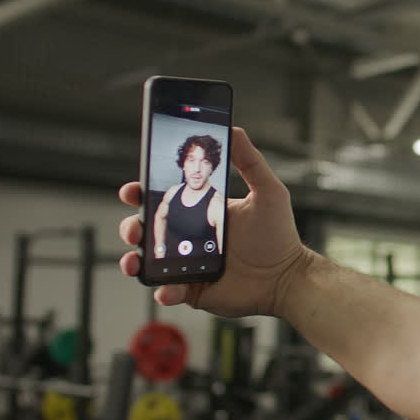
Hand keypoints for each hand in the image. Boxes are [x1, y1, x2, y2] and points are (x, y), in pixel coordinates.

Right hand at [118, 127, 311, 317]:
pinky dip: (163, 289)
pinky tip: (166, 287)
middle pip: (148, 229)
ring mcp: (188, 264)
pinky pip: (168, 290)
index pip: (165, 199)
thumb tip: (234, 129)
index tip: (132, 190)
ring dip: (134, 261)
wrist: (288, 278)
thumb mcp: (268, 192)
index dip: (143, 194)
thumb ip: (250, 161)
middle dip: (132, 227)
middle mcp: (190, 237)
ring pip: (149, 261)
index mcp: (202, 211)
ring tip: (136, 261)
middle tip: (135, 228)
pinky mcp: (193, 290)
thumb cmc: (279, 236)